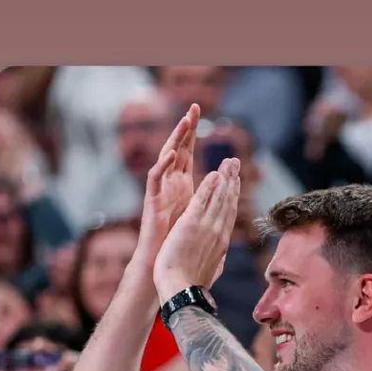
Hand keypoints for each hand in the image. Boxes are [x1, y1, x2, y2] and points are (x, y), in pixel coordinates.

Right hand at [135, 103, 199, 269]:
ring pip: (165, 158)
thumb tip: (220, 189)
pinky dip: (162, 166)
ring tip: (184, 122)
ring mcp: (159, 191)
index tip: (201, 111)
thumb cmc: (178, 242)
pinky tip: (171, 154)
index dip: (193, 133)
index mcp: (181, 185)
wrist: (162, 263)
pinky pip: (154, 179)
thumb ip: (206, 198)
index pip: (188, 152)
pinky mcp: (151, 202)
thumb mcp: (198, 214)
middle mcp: (169, 184)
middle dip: (185, 128)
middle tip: (194, 107)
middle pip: (177, 148)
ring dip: (175, 140)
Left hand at [153, 157, 240, 303]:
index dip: (233, 195)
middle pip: (228, 201)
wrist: (182, 291)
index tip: (235, 182)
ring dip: (224, 178)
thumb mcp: (210, 271)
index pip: (229, 213)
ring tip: (228, 162)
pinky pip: (202, 201)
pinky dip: (209, 186)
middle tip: (236, 163)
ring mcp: (206, 227)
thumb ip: (217, 260)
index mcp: (221, 242)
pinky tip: (213, 173)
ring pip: (218, 197)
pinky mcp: (191, 225)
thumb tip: (222, 259)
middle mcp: (217, 232)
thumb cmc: (192, 285)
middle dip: (232, 180)